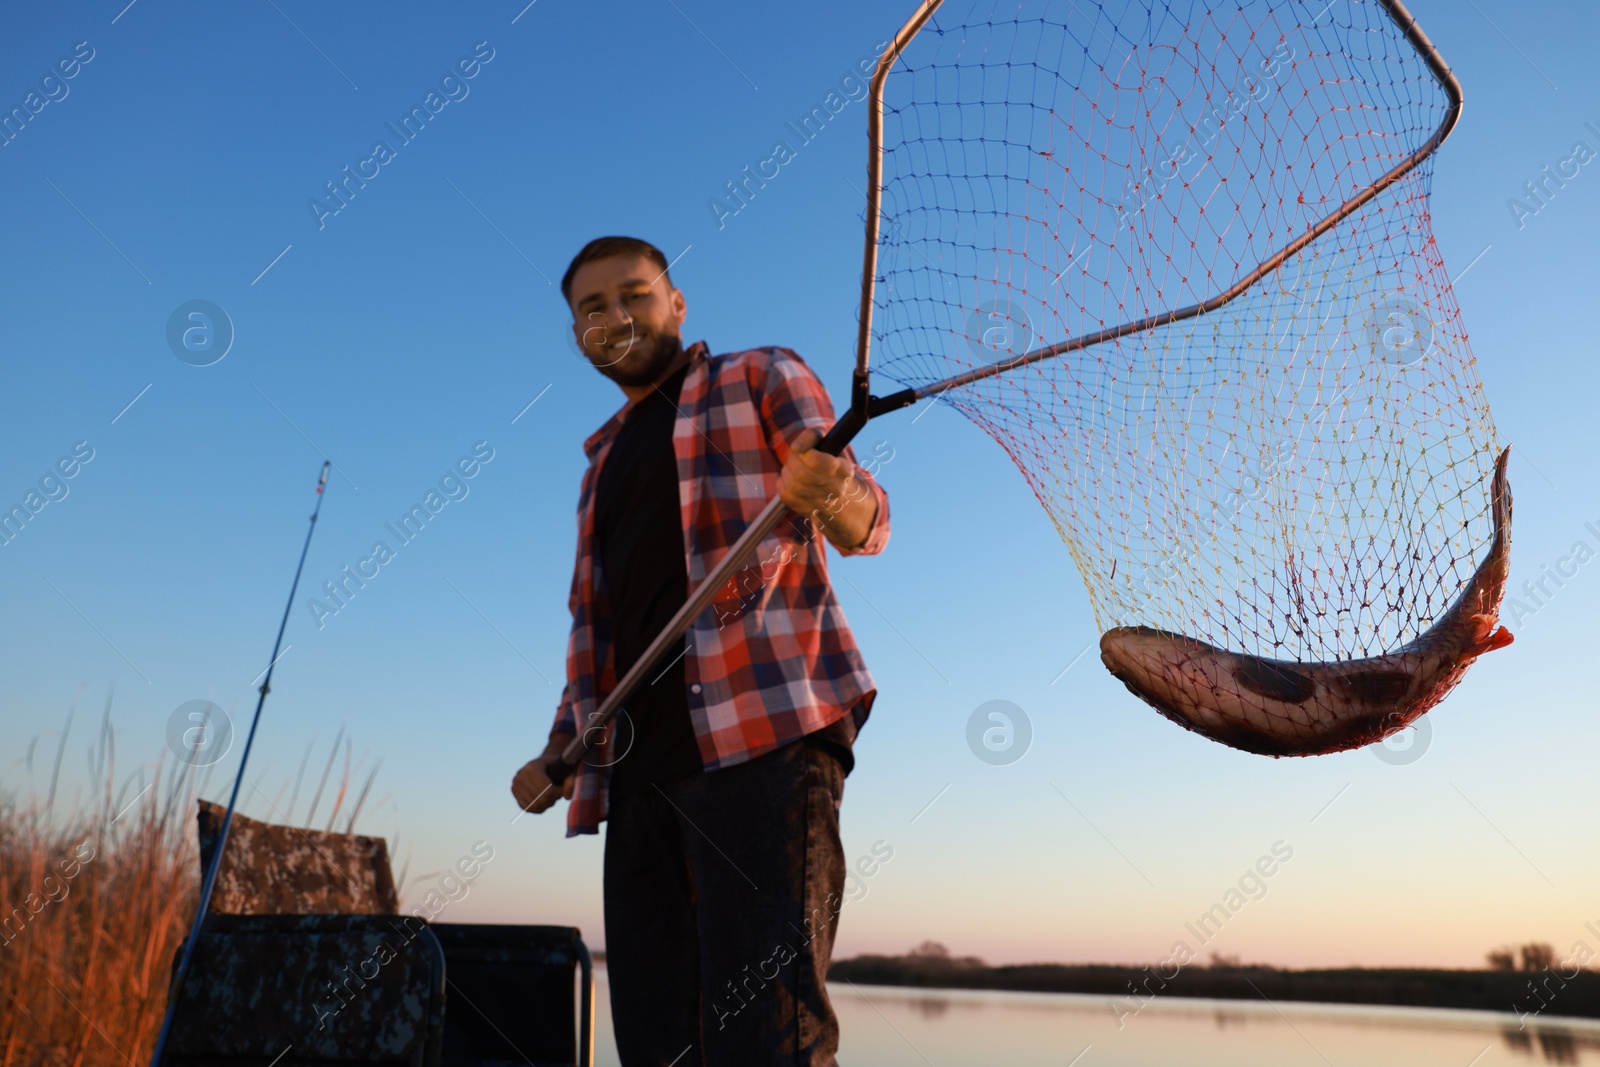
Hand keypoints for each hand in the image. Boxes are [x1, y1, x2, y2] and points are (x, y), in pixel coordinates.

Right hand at [511, 736, 576, 814]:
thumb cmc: (557, 765)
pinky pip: (528, 808)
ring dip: (546, 804)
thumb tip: (567, 797)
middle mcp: (521, 775)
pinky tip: (544, 801)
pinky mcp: (514, 792)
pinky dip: (538, 808)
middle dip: (553, 799)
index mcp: (533, 766)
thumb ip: (571, 781)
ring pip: (535, 805)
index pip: (547, 789)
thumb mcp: (567, 768)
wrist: (542, 763)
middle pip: (541, 798)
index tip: (562, 790)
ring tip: (552, 797)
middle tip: (558, 794)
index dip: (558, 793)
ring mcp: (515, 784)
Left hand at [778, 429, 877, 549]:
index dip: (804, 453)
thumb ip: (812, 436)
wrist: (841, 493)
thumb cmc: (829, 461)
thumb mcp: (827, 443)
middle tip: (797, 459)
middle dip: (793, 462)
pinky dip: (782, 483)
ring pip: (792, 485)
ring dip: (787, 472)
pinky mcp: (808, 510)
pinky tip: (789, 480)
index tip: (805, 452)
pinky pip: (785, 494)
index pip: (814, 460)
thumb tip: (796, 448)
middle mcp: (836, 489)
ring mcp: (822, 503)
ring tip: (793, 469)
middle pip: (801, 473)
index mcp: (843, 469)